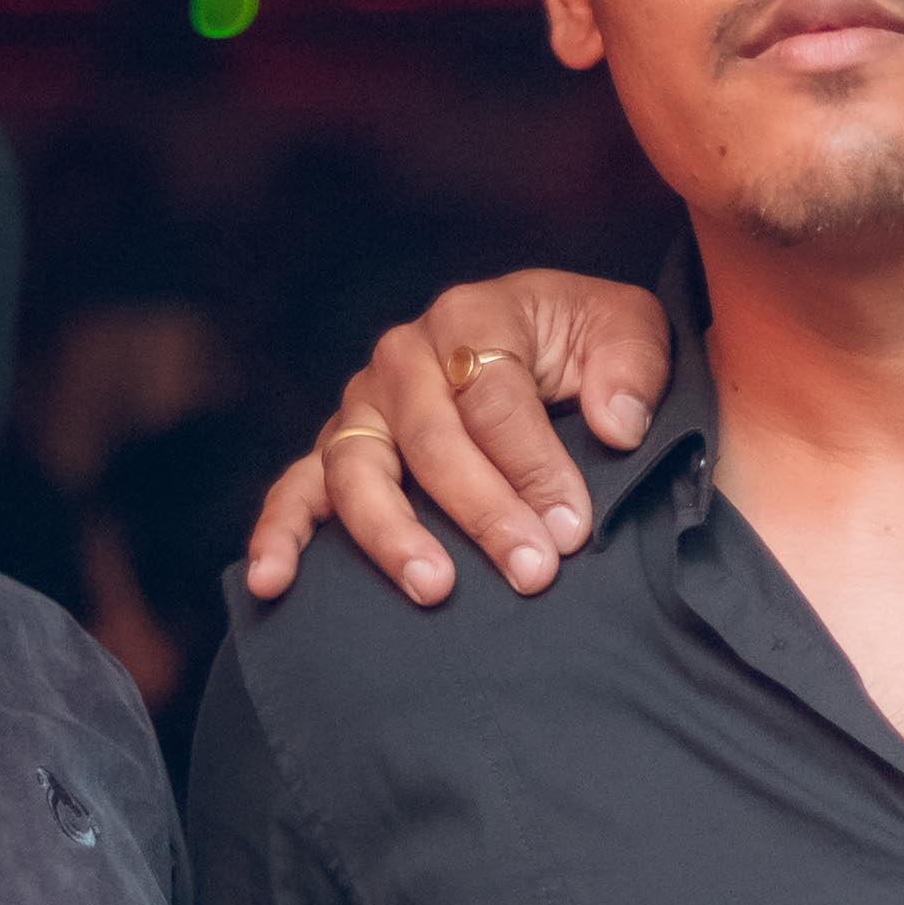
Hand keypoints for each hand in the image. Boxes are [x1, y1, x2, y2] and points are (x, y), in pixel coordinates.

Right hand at [241, 273, 674, 609]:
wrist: (548, 344)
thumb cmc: (585, 344)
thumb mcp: (628, 331)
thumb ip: (630, 367)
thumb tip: (615, 424)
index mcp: (472, 316)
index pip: (495, 397)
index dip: (535, 464)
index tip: (572, 526)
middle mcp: (405, 357)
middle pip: (432, 437)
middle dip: (482, 509)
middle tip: (530, 570)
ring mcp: (364, 406)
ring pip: (359, 469)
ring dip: (392, 533)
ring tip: (433, 588)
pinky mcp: (339, 450)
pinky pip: (296, 490)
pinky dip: (278, 534)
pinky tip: (272, 582)